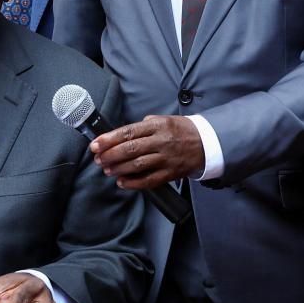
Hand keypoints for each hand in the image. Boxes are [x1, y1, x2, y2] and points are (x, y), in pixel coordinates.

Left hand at [89, 115, 203, 189]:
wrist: (208, 143)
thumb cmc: (182, 130)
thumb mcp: (164, 119)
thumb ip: (144, 125)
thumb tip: (123, 133)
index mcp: (157, 125)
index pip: (128, 132)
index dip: (109, 139)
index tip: (95, 144)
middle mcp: (161, 141)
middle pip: (130, 149)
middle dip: (110, 155)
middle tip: (98, 159)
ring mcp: (166, 158)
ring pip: (137, 165)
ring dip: (118, 169)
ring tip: (107, 170)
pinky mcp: (171, 173)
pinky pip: (149, 180)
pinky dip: (134, 183)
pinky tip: (122, 182)